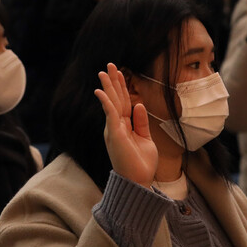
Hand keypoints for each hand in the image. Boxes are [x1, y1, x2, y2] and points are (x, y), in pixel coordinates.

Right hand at [94, 63, 158, 187]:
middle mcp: (117, 126)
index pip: (123, 102)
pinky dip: (106, 102)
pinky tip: (101, 91)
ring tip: (104, 71)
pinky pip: (110, 114)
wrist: (138, 181)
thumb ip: (141, 122)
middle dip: (113, 81)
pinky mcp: (114, 134)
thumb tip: (139, 104)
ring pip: (112, 103)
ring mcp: (114, 129)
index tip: (121, 72)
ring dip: (108, 86)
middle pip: (116, 99)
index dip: (122, 87)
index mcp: (124, 126)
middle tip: (109, 65)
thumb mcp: (145, 139)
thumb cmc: (141, 164)